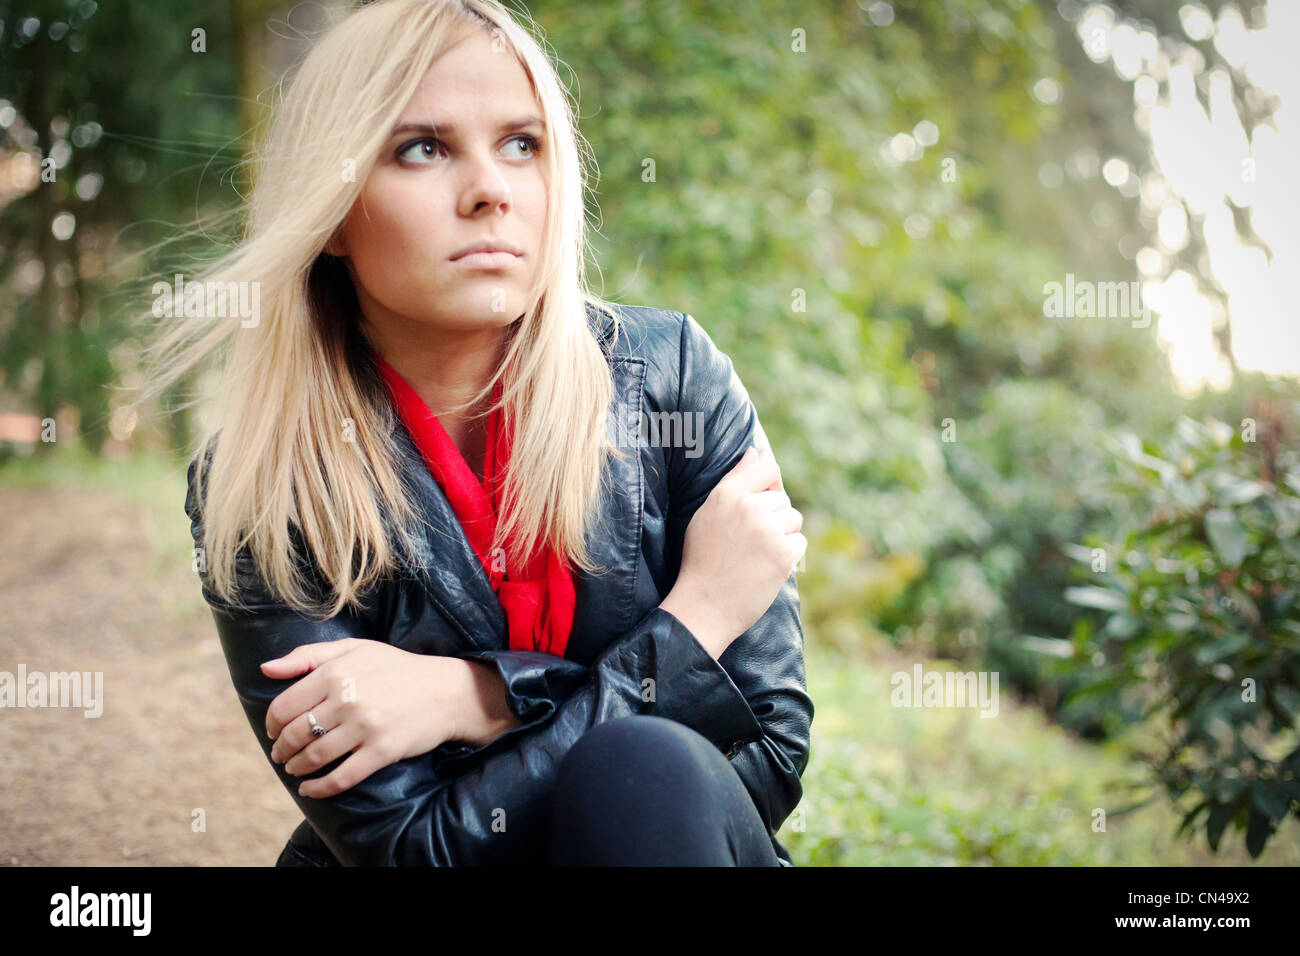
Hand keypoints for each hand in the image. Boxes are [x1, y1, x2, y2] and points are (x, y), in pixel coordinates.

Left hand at [261, 639, 471, 798]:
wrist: (446, 691)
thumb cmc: (396, 668)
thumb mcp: (354, 650)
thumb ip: (307, 656)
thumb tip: (265, 668)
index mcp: (335, 673)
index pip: (284, 706)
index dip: (272, 724)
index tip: (274, 731)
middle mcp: (347, 700)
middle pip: (296, 734)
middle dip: (281, 748)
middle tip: (281, 753)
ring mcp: (365, 728)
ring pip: (314, 757)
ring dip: (296, 767)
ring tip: (294, 768)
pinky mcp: (381, 752)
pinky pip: (341, 778)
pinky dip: (319, 788)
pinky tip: (309, 790)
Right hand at [660, 445, 805, 657]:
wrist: (704, 604)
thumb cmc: (702, 559)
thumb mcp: (707, 514)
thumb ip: (734, 481)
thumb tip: (753, 453)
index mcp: (727, 494)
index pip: (767, 469)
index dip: (770, 484)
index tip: (763, 500)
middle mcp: (749, 507)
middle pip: (781, 498)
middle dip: (772, 516)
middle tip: (749, 541)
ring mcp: (768, 530)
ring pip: (793, 519)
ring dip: (782, 535)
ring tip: (757, 553)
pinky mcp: (783, 554)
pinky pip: (799, 542)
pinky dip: (788, 554)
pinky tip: (766, 565)